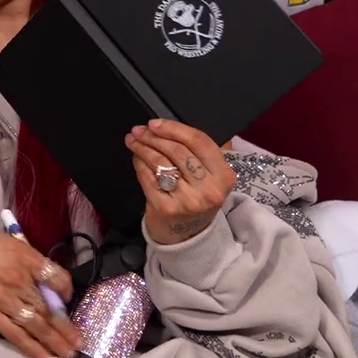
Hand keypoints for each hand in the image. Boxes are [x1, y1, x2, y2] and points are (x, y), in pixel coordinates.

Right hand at [0, 223, 78, 357]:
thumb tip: (44, 279)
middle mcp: (17, 278)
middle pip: (48, 306)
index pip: (55, 276)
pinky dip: (29, 345)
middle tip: (78, 340)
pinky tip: (43, 356)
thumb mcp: (5, 241)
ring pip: (35, 324)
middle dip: (65, 326)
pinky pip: (13, 333)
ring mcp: (2, 298)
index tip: (67, 297)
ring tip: (67, 352)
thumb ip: (26, 258)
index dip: (66, 289)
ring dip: (53, 340)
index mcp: (23, 256)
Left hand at [127, 118, 236, 245]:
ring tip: (133, 140)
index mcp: (224, 176)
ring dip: (142, 148)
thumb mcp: (210, 177)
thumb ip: (198, 152)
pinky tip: (136, 157)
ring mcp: (188, 201)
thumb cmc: (197, 197)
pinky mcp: (166, 209)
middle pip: (178, 151)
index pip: (200, 142)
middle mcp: (209, 189)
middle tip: (138, 130)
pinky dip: (139, 164)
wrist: (189, 235)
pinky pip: (148, 178)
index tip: (155, 123)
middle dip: (154, 137)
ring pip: (161, 163)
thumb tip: (166, 126)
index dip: (175, 128)